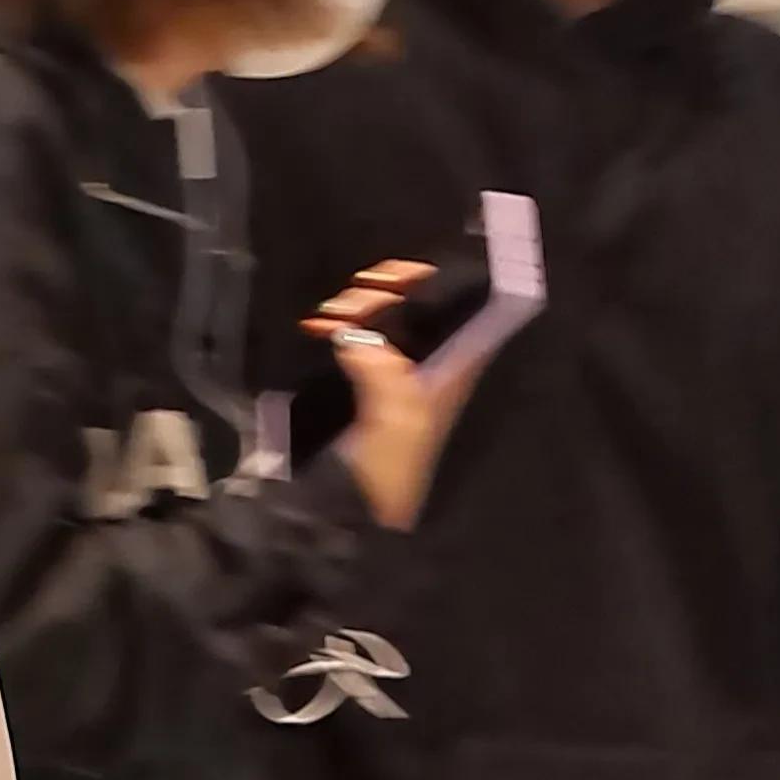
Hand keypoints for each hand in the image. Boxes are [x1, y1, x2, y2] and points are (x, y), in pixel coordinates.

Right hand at [307, 257, 479, 529]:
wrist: (353, 506)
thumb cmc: (388, 468)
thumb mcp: (398, 418)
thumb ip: (382, 372)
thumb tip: (356, 337)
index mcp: (452, 367)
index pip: (461, 308)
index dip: (436, 281)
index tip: (398, 273)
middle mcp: (429, 364)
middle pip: (416, 306)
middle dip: (384, 291)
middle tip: (353, 298)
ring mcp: (395, 373)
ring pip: (383, 318)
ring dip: (355, 306)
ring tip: (329, 316)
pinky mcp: (364, 382)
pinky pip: (355, 338)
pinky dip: (337, 325)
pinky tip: (318, 327)